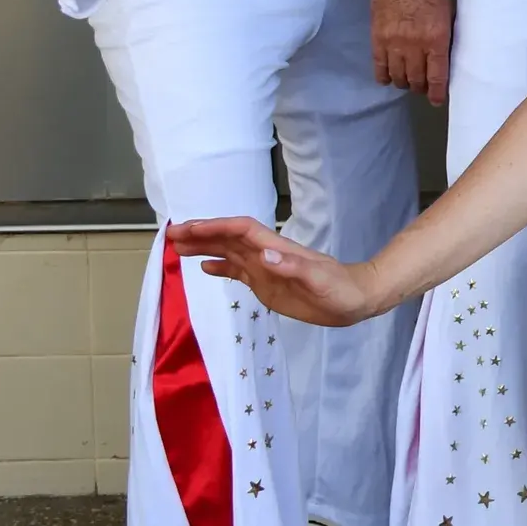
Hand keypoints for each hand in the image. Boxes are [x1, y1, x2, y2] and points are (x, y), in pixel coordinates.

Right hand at [167, 216, 383, 327]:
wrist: (355, 299)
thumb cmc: (340, 288)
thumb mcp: (319, 280)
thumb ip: (292, 267)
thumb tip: (263, 255)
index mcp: (276, 249)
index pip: (241, 231)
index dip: (215, 228)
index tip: (188, 229)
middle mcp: (266, 255)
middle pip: (229, 238)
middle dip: (202, 234)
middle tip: (171, 234)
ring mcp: (265, 269)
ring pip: (229, 253)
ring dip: (205, 247)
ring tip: (177, 247)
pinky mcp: (266, 284)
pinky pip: (238, 272)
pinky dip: (220, 268)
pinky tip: (204, 268)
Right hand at [372, 0, 454, 102]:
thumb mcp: (448, 14)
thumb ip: (445, 39)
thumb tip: (445, 61)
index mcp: (436, 38)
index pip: (436, 76)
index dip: (436, 93)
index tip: (437, 100)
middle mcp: (414, 45)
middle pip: (416, 80)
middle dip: (421, 87)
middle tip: (424, 86)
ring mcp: (392, 43)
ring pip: (398, 77)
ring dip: (405, 82)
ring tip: (409, 79)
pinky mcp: (376, 39)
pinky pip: (379, 68)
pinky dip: (385, 76)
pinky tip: (390, 75)